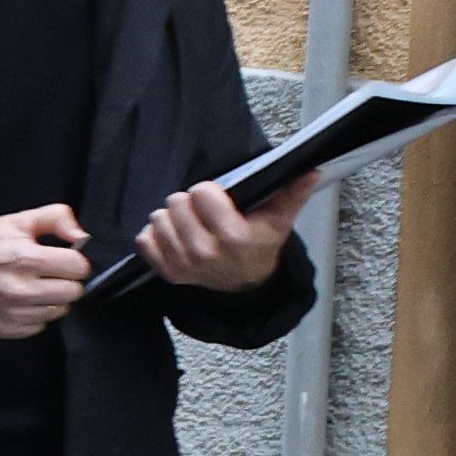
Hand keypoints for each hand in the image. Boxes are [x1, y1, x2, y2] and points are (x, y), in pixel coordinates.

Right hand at [0, 205, 91, 339]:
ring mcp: (15, 312)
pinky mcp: (8, 328)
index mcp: (29, 259)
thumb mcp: (18, 220)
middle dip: (65, 281)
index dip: (72, 260)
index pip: (79, 267)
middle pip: (74, 292)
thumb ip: (57, 218)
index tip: (61, 259)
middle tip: (47, 274)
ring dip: (51, 299)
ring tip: (33, 287)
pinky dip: (35, 314)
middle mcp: (23, 289)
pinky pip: (41, 325)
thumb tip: (81, 237)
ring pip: (60, 310)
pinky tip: (21, 301)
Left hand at [133, 172, 311, 294]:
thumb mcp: (279, 221)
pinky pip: (144, 240)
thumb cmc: (260, 245)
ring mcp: (184, 265)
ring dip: (171, 218)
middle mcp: (206, 252)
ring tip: (191, 224)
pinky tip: (176, 237)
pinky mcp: (167, 273)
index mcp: (234, 236)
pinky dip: (157, 235)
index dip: (209, 191)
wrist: (246, 285)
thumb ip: (292, 194)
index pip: (201, 193)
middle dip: (188, 202)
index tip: (218, 198)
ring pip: (157, 218)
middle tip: (203, 212)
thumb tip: (311, 171)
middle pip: (176, 202)